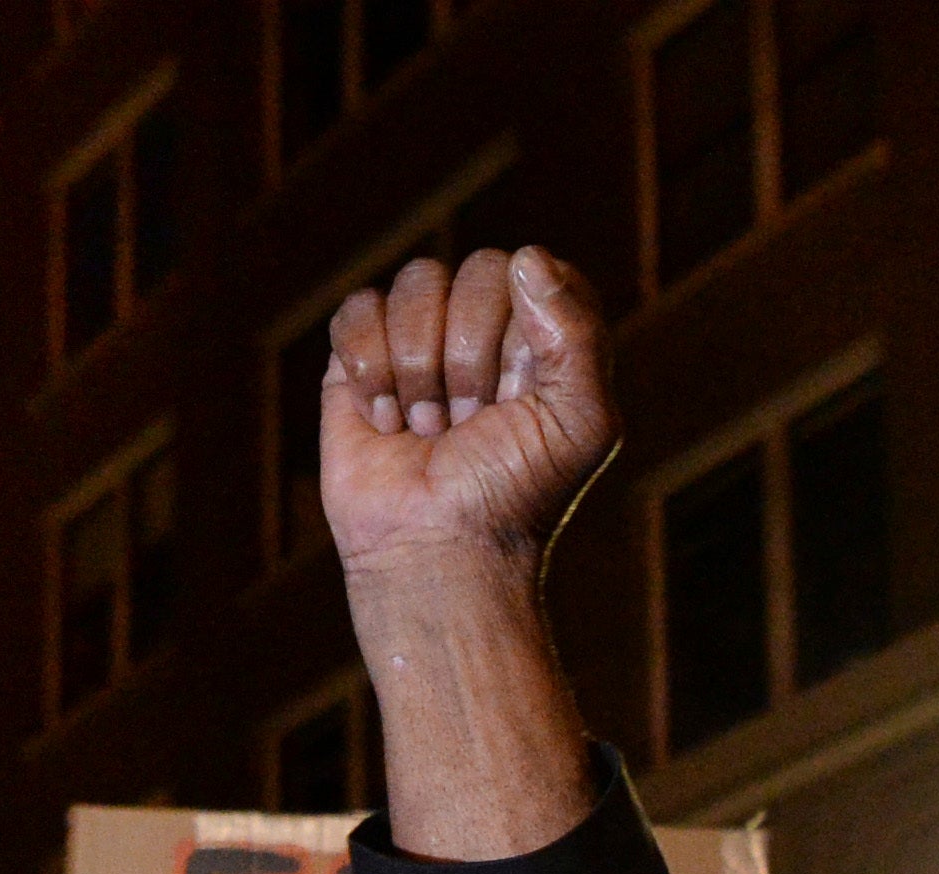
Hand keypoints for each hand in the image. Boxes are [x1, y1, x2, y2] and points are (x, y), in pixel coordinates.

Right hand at [319, 249, 614, 592]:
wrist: (437, 550)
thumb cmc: (515, 496)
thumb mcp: (581, 423)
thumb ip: (579, 334)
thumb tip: (527, 258)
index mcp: (545, 334)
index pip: (536, 271)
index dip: (524, 329)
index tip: (521, 395)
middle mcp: (484, 327)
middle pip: (476, 271)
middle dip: (471, 354)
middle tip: (471, 421)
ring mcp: (421, 339)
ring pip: (416, 282)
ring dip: (421, 365)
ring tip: (428, 428)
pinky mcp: (359, 360)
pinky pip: (357, 310)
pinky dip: (369, 367)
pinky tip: (385, 420)